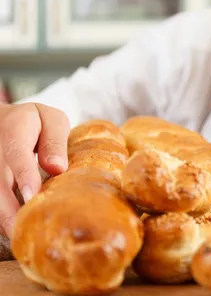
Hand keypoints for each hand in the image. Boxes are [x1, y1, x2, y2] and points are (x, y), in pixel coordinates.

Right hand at [0, 103, 69, 237]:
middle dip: (9, 210)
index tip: (32, 195)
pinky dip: (2, 216)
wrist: (2, 120)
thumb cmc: (34, 122)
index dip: (24, 176)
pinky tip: (14, 230)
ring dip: (3, 218)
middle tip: (25, 230)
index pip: (16, 155)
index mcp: (14, 131)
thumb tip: (58, 168)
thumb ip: (54, 141)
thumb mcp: (50, 119)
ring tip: (20, 236)